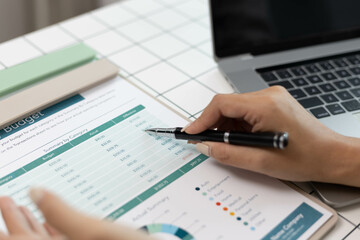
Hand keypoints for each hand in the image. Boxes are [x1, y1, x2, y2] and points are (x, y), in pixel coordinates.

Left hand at [0, 188, 154, 239]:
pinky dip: (51, 229)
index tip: (2, 201)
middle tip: (5, 199)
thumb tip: (35, 191)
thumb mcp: (95, 231)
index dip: (8, 224)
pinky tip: (47, 221)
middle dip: (15, 220)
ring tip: (20, 205)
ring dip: (31, 222)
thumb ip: (62, 212)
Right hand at [185, 86, 359, 185]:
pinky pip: (245, 110)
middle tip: (205, 143)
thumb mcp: (261, 162)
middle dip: (213, 124)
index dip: (202, 119)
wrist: (331, 155)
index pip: (221, 104)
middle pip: (227, 104)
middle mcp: (268, 95)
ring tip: (229, 145)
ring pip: (235, 107)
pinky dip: (237, 124)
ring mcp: (272, 97)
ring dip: (226, 125)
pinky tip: (241, 139)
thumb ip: (228, 153)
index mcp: (265, 105)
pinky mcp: (273, 102)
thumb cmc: (305, 158)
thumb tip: (205, 146)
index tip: (191, 133)